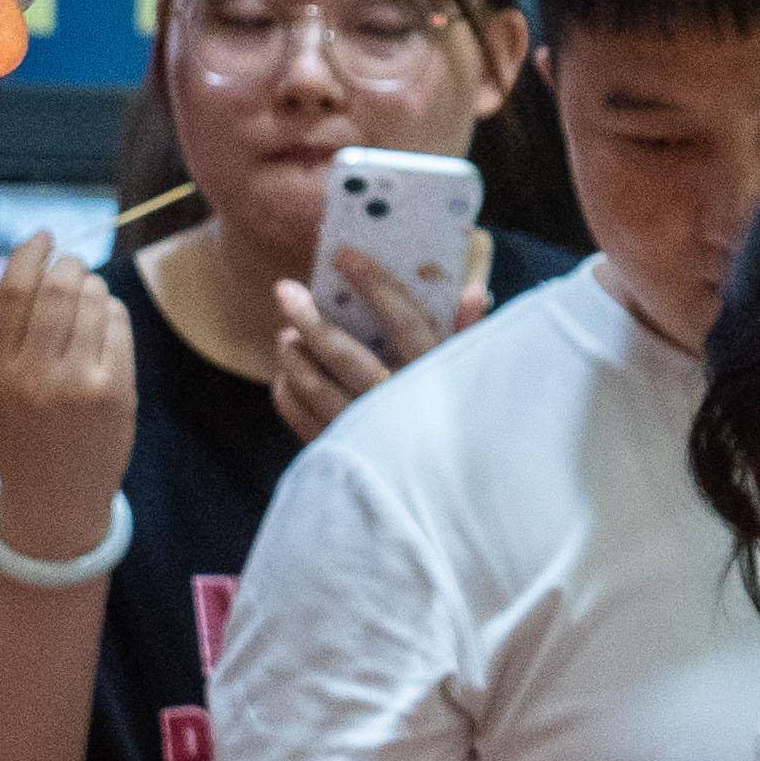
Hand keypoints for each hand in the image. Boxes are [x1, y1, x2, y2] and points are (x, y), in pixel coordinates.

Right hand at [0, 232, 137, 554]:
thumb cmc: (25, 429)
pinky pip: (118, 326)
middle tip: (74, 265)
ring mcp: (75, 384)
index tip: (43, 236)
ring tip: (90, 297)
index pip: (11, 290)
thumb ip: (5, 329)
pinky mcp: (114, 393)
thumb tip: (27, 260)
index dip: (30, 253)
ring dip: (94, 287)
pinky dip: (114, 313)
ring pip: (92, 302)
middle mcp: (30, 375)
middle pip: (56, 289)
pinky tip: (107, 323)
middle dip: (69, 265)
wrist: (55, 497)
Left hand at [267, 247, 455, 441]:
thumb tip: (473, 292)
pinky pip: (301, 419)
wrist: (444, 503)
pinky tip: (288, 372)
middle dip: (312, 319)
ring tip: (287, 333)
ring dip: (294, 355)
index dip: (375, 285)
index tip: (345, 256)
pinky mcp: (341, 458)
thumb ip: (469, 337)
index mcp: (435, 380)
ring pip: (315, 387)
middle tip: (286, 290)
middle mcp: (399, 408)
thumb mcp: (470, 381)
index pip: (405, 322)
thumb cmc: (457, 427)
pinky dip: (288, 392)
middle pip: (346, 356)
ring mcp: (366, 436)